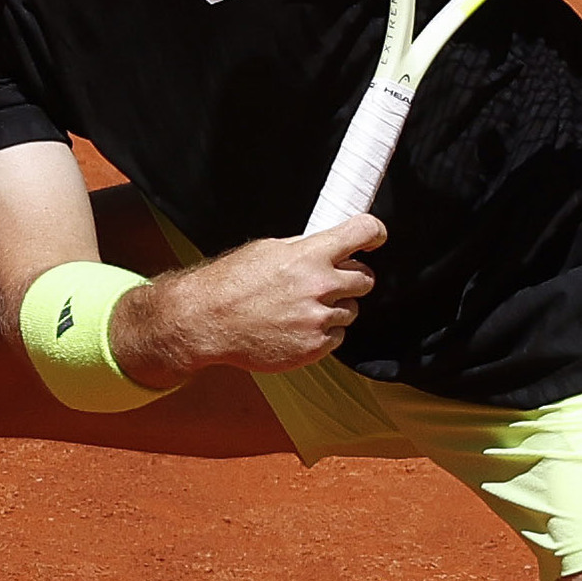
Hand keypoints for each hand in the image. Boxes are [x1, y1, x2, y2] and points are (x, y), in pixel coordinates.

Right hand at [115, 216, 383, 381]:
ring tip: (301, 308)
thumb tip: (327, 245)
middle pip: (365, 278)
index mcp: (309, 255)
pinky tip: (297, 326)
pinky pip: (338, 337)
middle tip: (327, 281)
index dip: (374, 233)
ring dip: (334, 307)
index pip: (362, 232)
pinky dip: (324, 332)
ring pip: (351, 310)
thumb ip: (303, 248)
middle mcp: (319, 286)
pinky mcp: (314, 347)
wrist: (207, 321)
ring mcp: (319, 319)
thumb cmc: (231, 284)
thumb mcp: (266, 250)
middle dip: (351, 278)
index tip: (374, 238)